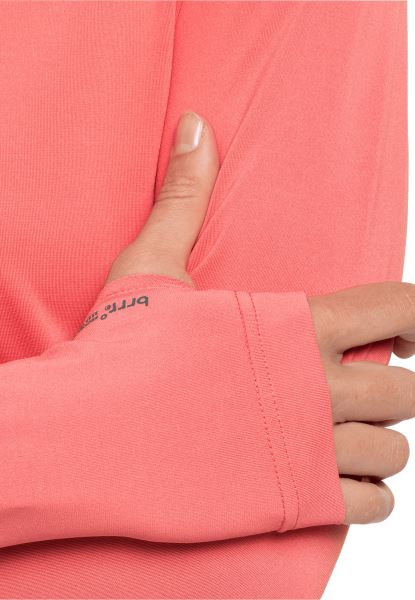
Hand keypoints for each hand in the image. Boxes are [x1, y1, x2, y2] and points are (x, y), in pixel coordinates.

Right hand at [105, 109, 413, 528]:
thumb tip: (195, 125)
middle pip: (406, 392)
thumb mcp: (150, 267)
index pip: (397, 307)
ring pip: (395, 451)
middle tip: (364, 390)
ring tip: (346, 438)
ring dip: (380, 444)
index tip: (410, 332)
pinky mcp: (295, 502)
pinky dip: (369, 496)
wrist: (87, 436)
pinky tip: (341, 484)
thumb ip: (186, 198)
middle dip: (394, 389)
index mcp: (294, 325)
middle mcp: (317, 386)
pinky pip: (373, 506)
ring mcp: (310, 449)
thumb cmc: (116, 352)